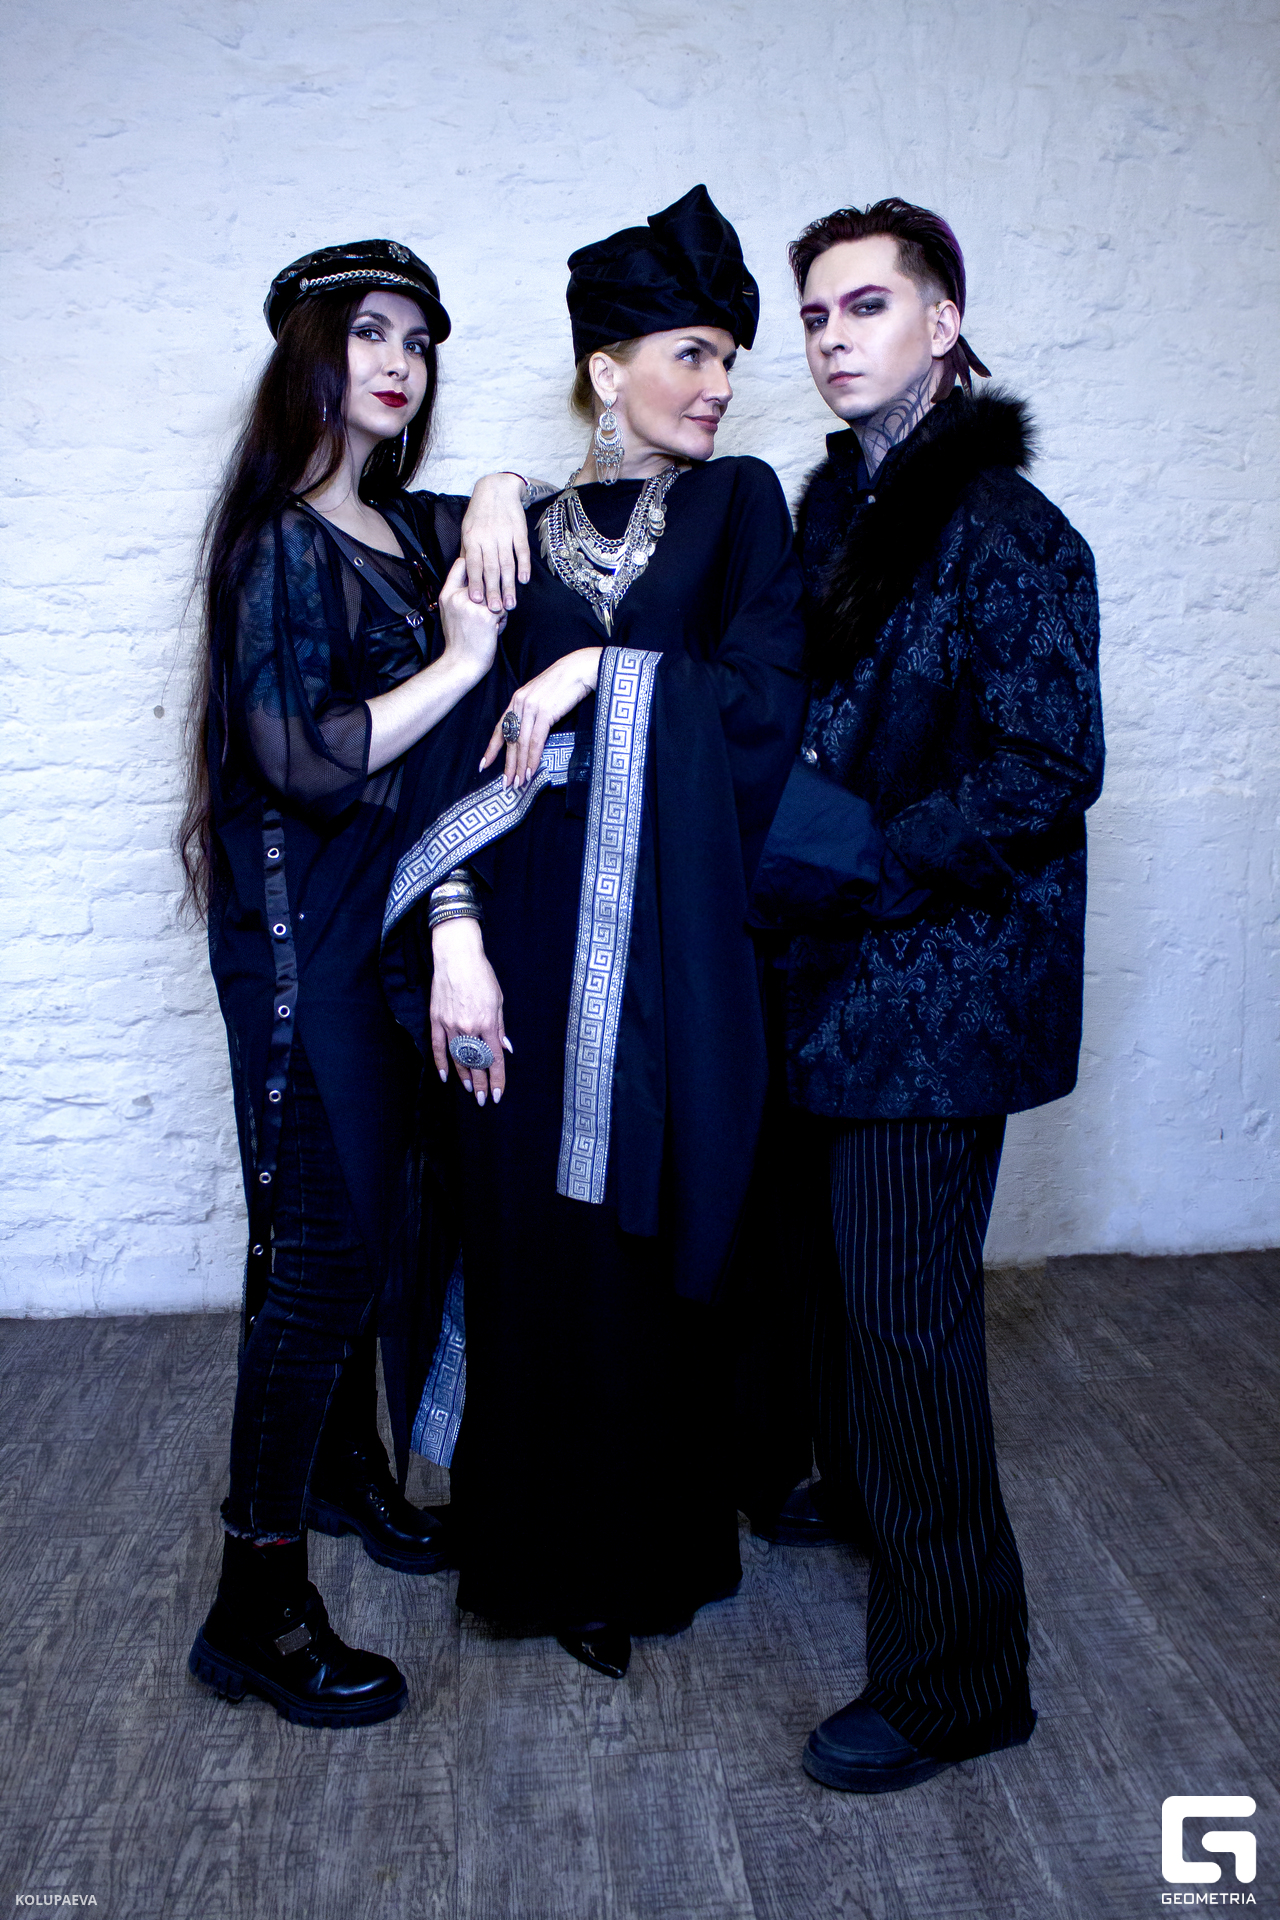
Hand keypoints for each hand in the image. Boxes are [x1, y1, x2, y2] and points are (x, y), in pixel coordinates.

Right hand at [429, 917, 509, 1106]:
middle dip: (480, 1084)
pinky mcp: (436, 1020)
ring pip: (457, 1058)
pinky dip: (441, 1063)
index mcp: (488, 1023)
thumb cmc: (481, 975)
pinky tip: (445, 1076)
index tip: (497, 1093)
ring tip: (468, 1090)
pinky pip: (437, 1047)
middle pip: (475, 1063)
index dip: (497, 1078)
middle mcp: (469, 1028)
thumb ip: (500, 1027)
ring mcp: (450, 1025)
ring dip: (463, 1076)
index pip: (494, 1059)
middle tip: (481, 1100)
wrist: (457, 957)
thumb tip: (504, 1048)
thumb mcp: (498, 1000)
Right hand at [438, 556, 504, 680]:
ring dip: (497, 608)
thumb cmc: (459, 641)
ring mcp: (474, 605)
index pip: (462, 563)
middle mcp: (459, 596)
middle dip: (490, 590)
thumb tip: (474, 579)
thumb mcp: (450, 612)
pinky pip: (503, 609)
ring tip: (490, 624)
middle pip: (484, 577)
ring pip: (497, 594)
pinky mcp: (487, 615)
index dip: (475, 565)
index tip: (481, 575)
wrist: (461, 663)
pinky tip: (494, 631)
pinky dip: (502, 621)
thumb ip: (458, 594)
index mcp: (447, 594)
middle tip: (487, 608)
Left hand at [461, 473, 531, 613]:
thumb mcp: (467, 530)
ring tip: (511, 603)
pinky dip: (523, 566)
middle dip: (493, 591)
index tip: (477, 601)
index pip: (474, 565)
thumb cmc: (479, 514)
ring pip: (507, 564)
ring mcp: (504, 534)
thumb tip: (465, 576)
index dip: (475, 583)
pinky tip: (524, 581)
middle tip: (496, 610)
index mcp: (472, 538)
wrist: (497, 489)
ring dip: (509, 585)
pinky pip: (521, 551)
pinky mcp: (519, 531)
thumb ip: (468, 553)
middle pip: (491, 568)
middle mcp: (488, 537)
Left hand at [481, 648, 603, 787]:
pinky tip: (532, 770)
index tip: (484, 764)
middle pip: (510, 739)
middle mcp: (520, 704)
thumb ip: (532, 711)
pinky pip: (536, 740)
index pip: (500, 728)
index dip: (492, 748)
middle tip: (506, 784)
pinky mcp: (545, 712)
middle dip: (508, 764)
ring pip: (521, 743)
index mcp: (517, 699)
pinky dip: (533, 757)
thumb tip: (530, 733)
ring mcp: (531, 708)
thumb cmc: (565, 682)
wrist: (580, 669)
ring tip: (519, 782)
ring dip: (520, 765)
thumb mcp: (542, 695)